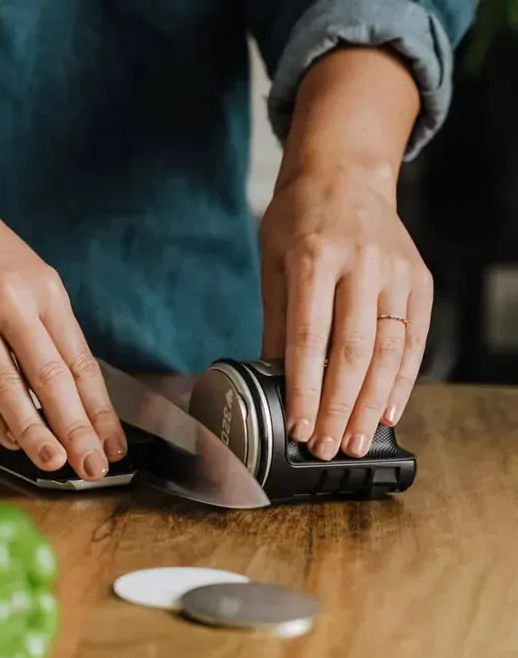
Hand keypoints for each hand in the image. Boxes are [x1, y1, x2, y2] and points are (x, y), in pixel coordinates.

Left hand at [259, 168, 432, 460]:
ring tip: (352, 441)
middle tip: (324, 447)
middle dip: (337, 407)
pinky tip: (387, 411)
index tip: (295, 426)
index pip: (308, 338)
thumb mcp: (273, 260)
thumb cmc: (299, 219)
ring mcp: (397, 274)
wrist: (347, 175)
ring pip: (389, 352)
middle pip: (353, 352)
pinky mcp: (420, 282)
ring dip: (371, 404)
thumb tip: (272, 379)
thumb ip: (276, 320)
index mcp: (313, 258)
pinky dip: (403, 381)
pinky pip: (414, 341)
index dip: (303, 388)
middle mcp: (362, 266)